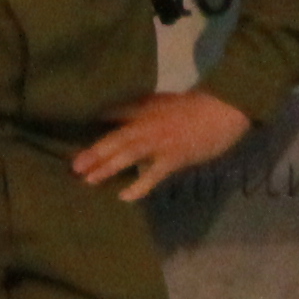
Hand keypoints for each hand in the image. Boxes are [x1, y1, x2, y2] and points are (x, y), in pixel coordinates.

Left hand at [73, 88, 253, 201]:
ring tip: (88, 179)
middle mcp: (147, 123)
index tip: (74, 136)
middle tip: (74, 166)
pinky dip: (137, 186)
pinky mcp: (172, 158)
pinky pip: (151, 175)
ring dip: (106, 167)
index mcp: (145, 107)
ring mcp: (159, 142)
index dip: (94, 125)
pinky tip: (124, 196)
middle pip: (115, 138)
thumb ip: (145, 110)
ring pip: (127, 155)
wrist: (224, 109)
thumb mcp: (165, 102)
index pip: (114, 114)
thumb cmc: (197, 106)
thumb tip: (121, 121)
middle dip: (94, 152)